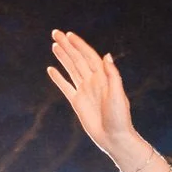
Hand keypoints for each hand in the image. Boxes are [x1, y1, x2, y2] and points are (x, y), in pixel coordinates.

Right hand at [46, 30, 148, 167]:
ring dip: (63, 57)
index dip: (79, 45)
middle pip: (77, 59)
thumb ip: (112, 75)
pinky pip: (66, 87)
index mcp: (103, 78)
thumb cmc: (120, 118)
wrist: (114, 138)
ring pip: (71, 69)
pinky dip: (58, 78)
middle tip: (55, 33)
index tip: (68, 34)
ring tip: (54, 45)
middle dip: (67, 46)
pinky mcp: (77, 103)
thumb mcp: (118, 95)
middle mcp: (93, 81)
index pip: (89, 56)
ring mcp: (84, 91)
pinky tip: (51, 69)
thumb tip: (105, 55)